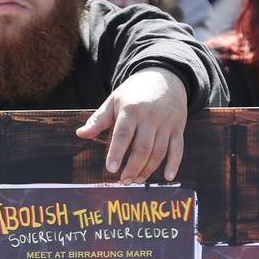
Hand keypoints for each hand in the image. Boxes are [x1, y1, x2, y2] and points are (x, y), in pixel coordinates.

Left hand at [75, 67, 187, 183]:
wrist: (164, 77)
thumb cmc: (134, 93)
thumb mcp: (114, 101)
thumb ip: (98, 119)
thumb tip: (80, 134)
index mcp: (131, 110)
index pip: (123, 134)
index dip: (116, 152)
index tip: (110, 169)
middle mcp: (150, 117)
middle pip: (142, 147)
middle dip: (133, 167)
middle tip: (124, 181)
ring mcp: (166, 123)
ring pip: (159, 151)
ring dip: (148, 169)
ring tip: (137, 180)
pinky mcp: (178, 128)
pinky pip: (178, 149)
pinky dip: (174, 164)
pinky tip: (167, 177)